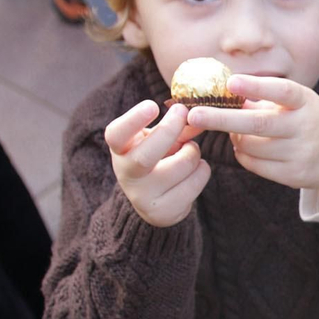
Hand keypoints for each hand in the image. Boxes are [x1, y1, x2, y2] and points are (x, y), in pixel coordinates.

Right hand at [106, 100, 209, 226]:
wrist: (152, 199)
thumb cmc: (156, 156)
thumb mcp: (157, 137)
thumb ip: (175, 124)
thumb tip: (197, 113)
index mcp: (120, 150)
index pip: (116, 135)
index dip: (133, 120)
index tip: (153, 106)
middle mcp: (125, 174)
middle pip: (146, 156)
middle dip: (170, 131)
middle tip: (184, 113)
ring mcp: (143, 196)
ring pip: (182, 164)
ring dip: (193, 151)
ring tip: (189, 150)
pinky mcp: (163, 212)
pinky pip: (196, 181)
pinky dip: (202, 170)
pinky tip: (193, 171)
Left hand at [186, 75, 318, 205]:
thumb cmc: (309, 121)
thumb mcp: (297, 104)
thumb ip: (264, 100)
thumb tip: (221, 96)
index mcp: (306, 102)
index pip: (282, 91)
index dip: (256, 86)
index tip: (231, 82)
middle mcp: (305, 127)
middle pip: (258, 124)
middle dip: (222, 119)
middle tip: (195, 114)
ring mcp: (300, 154)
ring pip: (250, 146)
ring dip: (234, 137)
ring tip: (235, 130)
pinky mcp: (293, 175)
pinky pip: (254, 164)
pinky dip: (242, 154)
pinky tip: (246, 147)